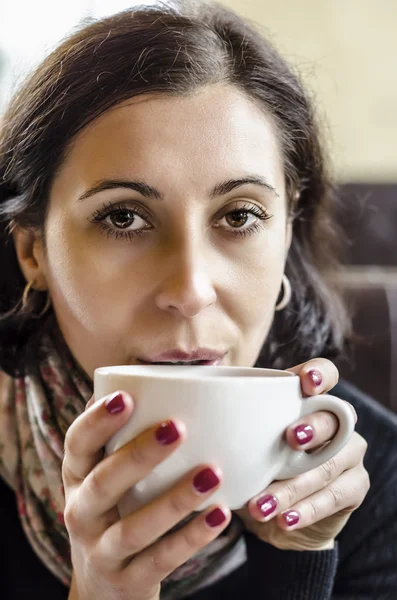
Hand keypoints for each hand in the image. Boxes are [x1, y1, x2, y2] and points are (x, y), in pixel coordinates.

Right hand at [63, 391, 230, 599]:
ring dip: (175, 499)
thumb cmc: (114, 512)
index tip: (127, 397)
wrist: (102, 589)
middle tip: (177, 427)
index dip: (97, 421)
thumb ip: (120, 438)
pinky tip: (221, 515)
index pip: (77, 444)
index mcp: (77, 477)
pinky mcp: (127, 581)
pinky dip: (191, 538)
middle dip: (139, 455)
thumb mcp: (104, 478)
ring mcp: (100, 551)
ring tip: (212, 474)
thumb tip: (143, 379)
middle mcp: (81, 512)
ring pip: (134, 527)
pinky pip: (160, 559)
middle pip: (104, 483)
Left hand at [235, 359, 369, 550]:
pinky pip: (334, 496)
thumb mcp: (241, 448)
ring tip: (262, 504)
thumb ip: (229, 429)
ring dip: (294, 484)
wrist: (278, 520)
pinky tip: (284, 520)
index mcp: (307, 402)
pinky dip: (306, 510)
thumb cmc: (255, 470)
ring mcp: (349, 453)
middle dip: (313, 426)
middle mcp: (335, 422)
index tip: (305, 383)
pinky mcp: (355, 487)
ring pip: (329, 463)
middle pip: (334, 416)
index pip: (326, 374)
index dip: (320, 373)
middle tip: (289, 439)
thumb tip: (186, 423)